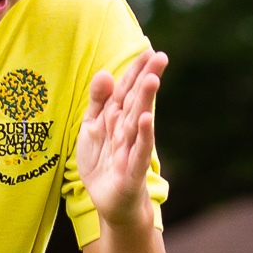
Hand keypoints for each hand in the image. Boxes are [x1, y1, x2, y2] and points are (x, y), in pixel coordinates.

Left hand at [76, 49, 166, 231]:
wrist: (111, 203)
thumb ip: (98, 101)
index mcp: (117, 118)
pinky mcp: (132, 171)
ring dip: (146, 101)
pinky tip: (147, 119)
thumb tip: (105, 73)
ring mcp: (131, 150)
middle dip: (146, 78)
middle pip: (136, 101)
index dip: (136, 70)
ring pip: (138, 121)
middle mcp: (127, 130)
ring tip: (153, 79)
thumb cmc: (104, 163)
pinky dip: (143, 135)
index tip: (148, 49)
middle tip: (160, 56)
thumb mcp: (92, 128)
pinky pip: (138, 151)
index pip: (127, 90)